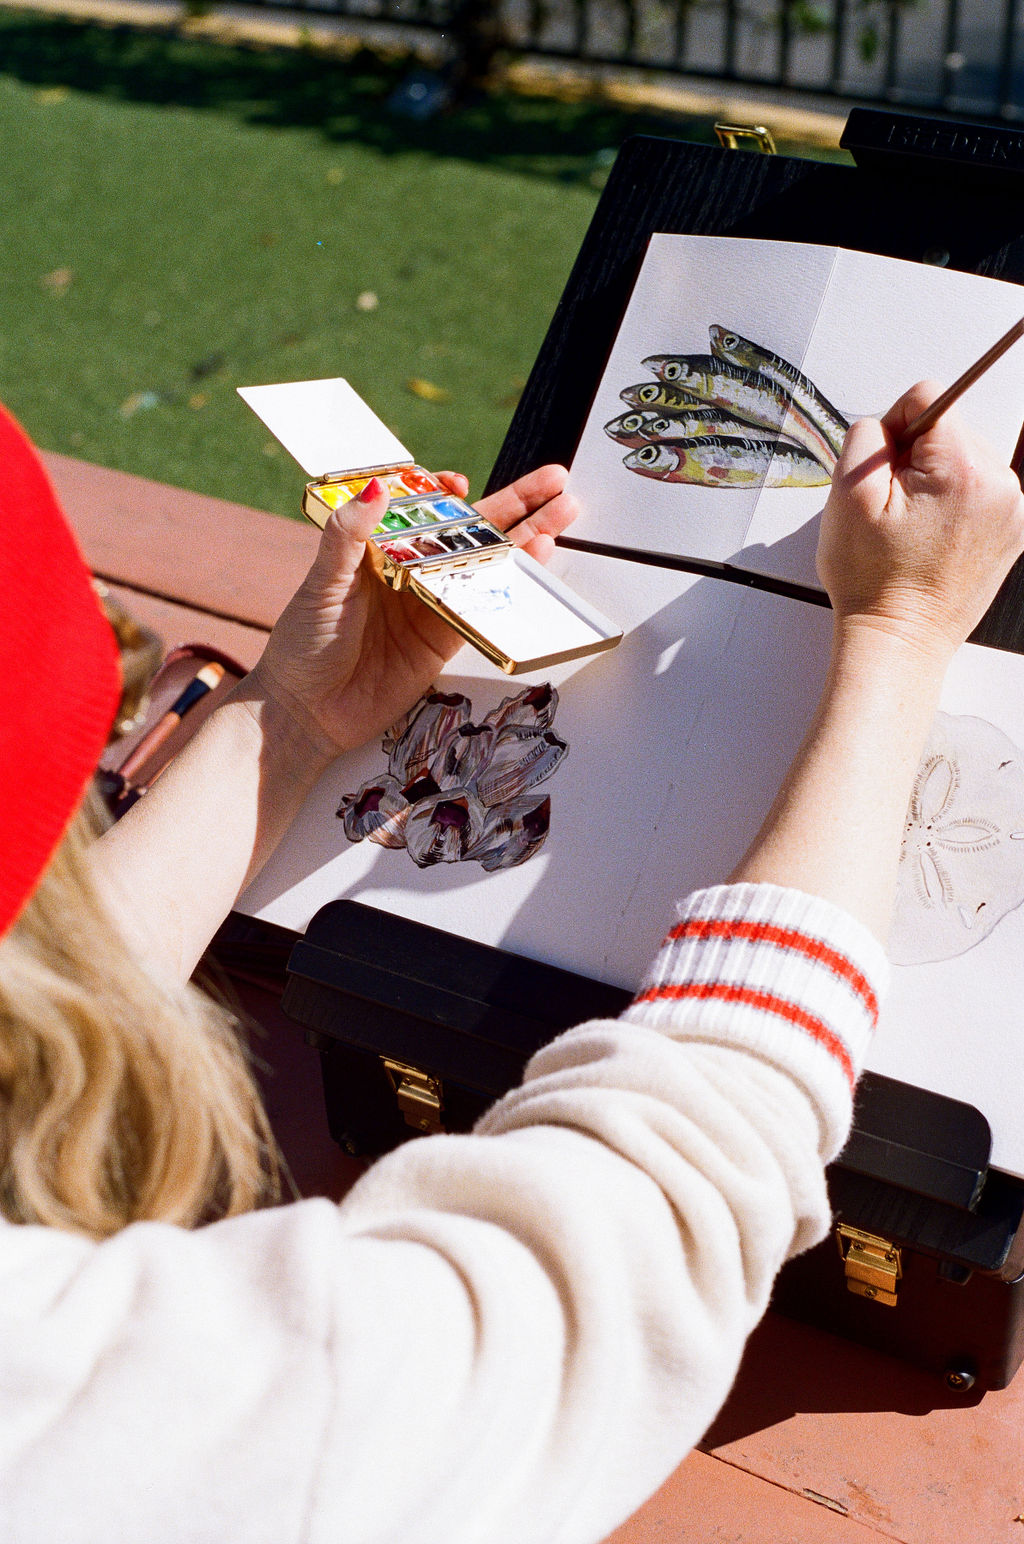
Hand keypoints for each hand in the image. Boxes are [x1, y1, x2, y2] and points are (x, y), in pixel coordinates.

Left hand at [250, 466, 577, 756]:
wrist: (306, 712)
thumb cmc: (301, 647)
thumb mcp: (323, 584)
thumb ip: (348, 537)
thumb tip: (375, 491)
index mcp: (379, 550)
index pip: (424, 511)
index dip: (449, 494)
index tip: (462, 484)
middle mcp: (410, 573)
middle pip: (470, 532)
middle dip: (514, 505)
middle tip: (553, 482)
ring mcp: (430, 605)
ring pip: (487, 566)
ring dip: (525, 542)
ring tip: (560, 517)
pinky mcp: (444, 640)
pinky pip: (484, 609)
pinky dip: (512, 588)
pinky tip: (536, 566)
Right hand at [817, 381, 1023, 660]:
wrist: (899, 640)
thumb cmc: (874, 582)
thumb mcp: (847, 494)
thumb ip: (867, 435)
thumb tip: (890, 422)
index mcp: (962, 469)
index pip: (928, 398)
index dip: (893, 429)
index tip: (884, 471)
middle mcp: (1000, 484)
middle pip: (949, 429)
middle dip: (915, 460)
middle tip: (895, 511)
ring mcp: (1012, 509)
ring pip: (962, 460)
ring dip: (934, 483)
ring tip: (914, 529)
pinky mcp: (1012, 530)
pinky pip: (977, 491)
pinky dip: (952, 505)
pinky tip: (932, 538)